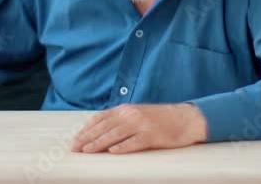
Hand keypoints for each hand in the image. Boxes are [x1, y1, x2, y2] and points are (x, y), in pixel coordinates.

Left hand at [71, 103, 207, 154]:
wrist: (185, 118)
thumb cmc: (160, 118)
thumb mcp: (136, 114)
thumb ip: (119, 120)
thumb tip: (99, 130)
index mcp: (125, 109)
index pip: (100, 119)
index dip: (86, 129)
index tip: (75, 139)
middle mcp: (131, 115)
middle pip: (104, 127)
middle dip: (87, 138)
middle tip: (75, 148)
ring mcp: (142, 124)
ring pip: (115, 134)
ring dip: (99, 143)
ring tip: (87, 150)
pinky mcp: (152, 136)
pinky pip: (134, 142)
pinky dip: (122, 147)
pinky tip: (112, 151)